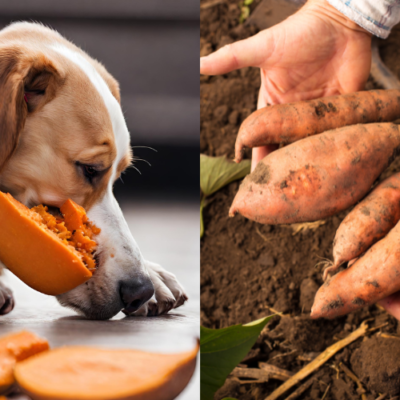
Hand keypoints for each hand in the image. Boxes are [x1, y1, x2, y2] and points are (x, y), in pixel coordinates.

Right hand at [200, 0, 371, 170]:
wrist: (340, 19)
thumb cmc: (299, 32)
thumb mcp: (262, 49)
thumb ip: (231, 59)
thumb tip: (198, 64)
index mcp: (273, 103)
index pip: (260, 135)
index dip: (253, 154)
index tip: (250, 177)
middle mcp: (293, 112)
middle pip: (283, 146)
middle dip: (278, 168)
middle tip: (274, 192)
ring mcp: (316, 113)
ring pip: (307, 144)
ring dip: (304, 162)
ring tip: (300, 186)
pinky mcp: (341, 109)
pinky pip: (335, 133)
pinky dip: (332, 147)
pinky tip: (329, 166)